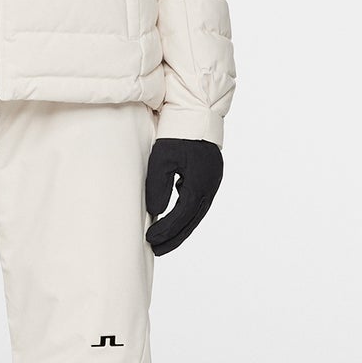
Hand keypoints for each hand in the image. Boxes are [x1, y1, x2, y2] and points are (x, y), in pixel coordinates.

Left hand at [145, 137, 222, 255]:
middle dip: (174, 237)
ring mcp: (212, 181)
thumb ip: (158, 186)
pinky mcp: (210, 176)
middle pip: (192, 220)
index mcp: (200, 183)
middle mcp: (210, 186)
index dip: (166, 230)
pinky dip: (186, 215)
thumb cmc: (177, 133)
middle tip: (156, 250)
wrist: (197, 112)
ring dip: (181, 228)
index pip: (182, 215)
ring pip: (196, 213)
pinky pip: (198, 203)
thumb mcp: (162, 158)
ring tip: (164, 241)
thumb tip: (156, 212)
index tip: (150, 240)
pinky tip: (174, 218)